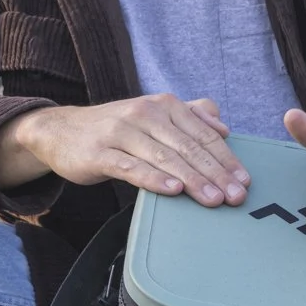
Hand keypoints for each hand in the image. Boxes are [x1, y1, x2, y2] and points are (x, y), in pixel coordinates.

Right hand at [0, 95, 250, 206]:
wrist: (60, 131)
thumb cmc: (116, 129)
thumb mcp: (154, 116)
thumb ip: (190, 117)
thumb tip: (223, 127)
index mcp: (164, 106)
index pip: (203, 134)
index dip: (226, 158)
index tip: (244, 181)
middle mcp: (145, 114)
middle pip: (188, 147)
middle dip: (215, 173)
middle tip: (236, 196)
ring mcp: (121, 132)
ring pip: (164, 157)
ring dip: (192, 179)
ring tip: (213, 199)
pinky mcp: (100, 152)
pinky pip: (131, 167)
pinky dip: (153, 178)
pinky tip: (172, 190)